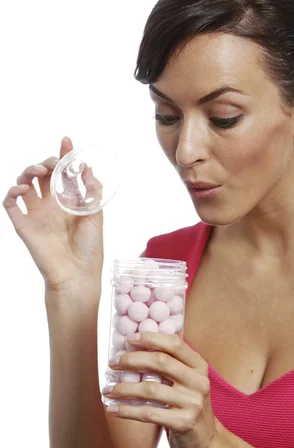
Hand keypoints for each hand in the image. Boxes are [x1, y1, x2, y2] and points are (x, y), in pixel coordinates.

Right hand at [3, 137, 103, 291]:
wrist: (77, 275)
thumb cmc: (89, 250)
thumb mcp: (96, 216)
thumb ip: (91, 192)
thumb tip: (87, 168)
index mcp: (69, 203)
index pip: (63, 174)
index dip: (64, 156)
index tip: (66, 140)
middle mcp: (51, 206)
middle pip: (42, 175)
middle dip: (46, 162)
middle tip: (52, 163)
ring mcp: (36, 214)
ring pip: (24, 184)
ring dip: (28, 171)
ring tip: (37, 171)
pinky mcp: (23, 225)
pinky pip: (11, 203)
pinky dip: (12, 191)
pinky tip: (23, 189)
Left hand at [103, 332, 221, 447]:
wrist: (206, 441)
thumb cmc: (189, 407)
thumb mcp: (188, 382)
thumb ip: (171, 366)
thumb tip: (134, 350)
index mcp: (199, 367)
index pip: (175, 344)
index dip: (151, 338)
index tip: (129, 339)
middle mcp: (199, 382)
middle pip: (160, 362)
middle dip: (131, 360)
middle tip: (113, 364)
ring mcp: (193, 403)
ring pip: (150, 389)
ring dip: (123, 388)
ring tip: (107, 389)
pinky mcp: (184, 423)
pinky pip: (149, 413)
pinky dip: (127, 410)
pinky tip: (114, 409)